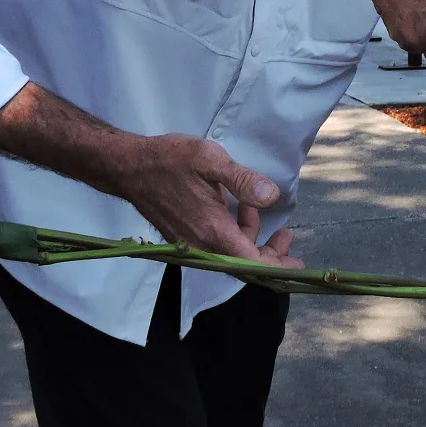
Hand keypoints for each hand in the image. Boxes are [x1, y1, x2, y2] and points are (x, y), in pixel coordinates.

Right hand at [108, 133, 301, 266]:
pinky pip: (216, 247)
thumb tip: (272, 196)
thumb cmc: (169, 160)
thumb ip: (242, 180)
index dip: (277, 267)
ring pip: (229, 255)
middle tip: (287, 236)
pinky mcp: (183, 238)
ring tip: (260, 212)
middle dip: (269, 254)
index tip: (297, 267)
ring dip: (250, 240)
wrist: (128, 167)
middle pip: (243, 263)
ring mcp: (190, 244)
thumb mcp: (209, 159)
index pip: (251, 262)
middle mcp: (202, 245)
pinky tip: (238, 208)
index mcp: (213, 230)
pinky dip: (233, 234)